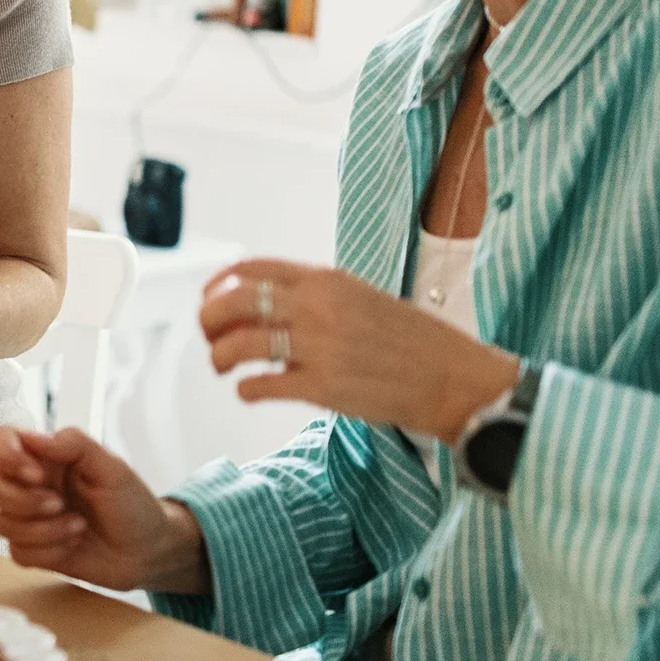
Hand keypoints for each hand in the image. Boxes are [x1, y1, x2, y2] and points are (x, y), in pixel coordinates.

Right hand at [0, 426, 207, 593]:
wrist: (148, 551)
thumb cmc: (132, 504)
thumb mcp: (112, 467)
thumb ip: (74, 444)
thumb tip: (34, 437)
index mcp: (45, 456)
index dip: (5, 455)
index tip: (36, 473)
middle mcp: (30, 484)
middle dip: (21, 499)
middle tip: (58, 504)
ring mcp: (29, 518)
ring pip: (2, 523)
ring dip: (44, 529)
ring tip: (78, 526)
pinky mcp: (34, 550)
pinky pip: (17, 552)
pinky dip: (48, 551)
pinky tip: (72, 544)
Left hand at [199, 259, 520, 442]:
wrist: (451, 376)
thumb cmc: (409, 339)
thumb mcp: (359, 297)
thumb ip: (315, 295)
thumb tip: (267, 303)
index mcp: (325, 280)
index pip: (252, 269)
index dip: (219, 284)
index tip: (208, 299)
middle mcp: (316, 307)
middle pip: (234, 302)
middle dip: (209, 320)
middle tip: (209, 338)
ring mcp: (318, 346)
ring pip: (240, 344)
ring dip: (219, 357)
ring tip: (223, 368)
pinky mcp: (322, 387)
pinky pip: (261, 385)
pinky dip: (245, 389)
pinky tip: (248, 391)